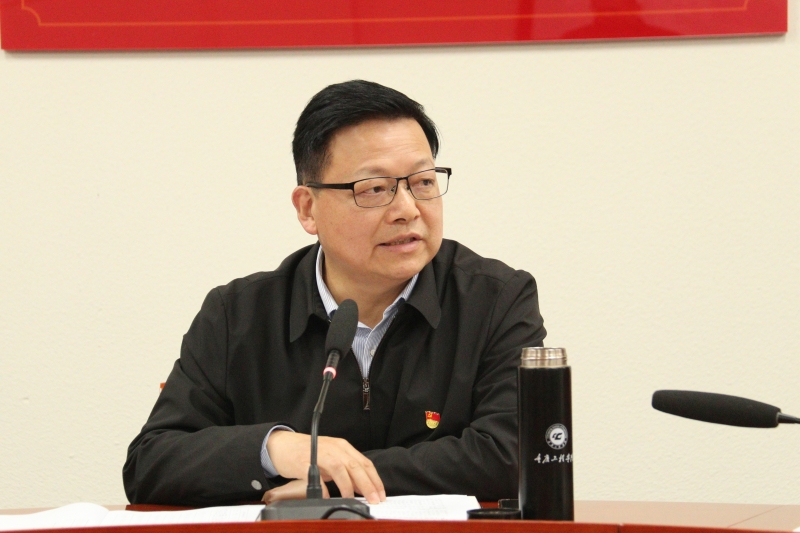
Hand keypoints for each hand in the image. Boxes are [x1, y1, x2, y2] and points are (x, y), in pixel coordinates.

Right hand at [266, 431, 385, 503]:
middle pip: (355, 466)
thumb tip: (363, 488)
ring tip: (351, 498)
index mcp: (343, 447)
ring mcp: (318, 454)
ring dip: (347, 485)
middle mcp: (333, 448)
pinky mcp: (303, 462)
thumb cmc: (309, 453)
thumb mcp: (332, 459)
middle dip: (367, 484)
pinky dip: (323, 486)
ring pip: (339, 468)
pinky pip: (315, 475)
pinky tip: (327, 496)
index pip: (364, 463)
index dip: (374, 480)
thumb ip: (347, 471)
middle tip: (373, 499)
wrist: (283, 445)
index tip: (380, 495)